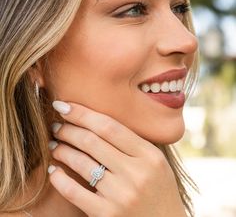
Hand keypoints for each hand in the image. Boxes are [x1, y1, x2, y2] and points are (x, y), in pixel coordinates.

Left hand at [48, 101, 186, 216]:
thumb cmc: (160, 190)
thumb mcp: (156, 161)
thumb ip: (133, 143)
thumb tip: (98, 123)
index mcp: (149, 155)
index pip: (109, 126)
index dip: (82, 114)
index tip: (64, 106)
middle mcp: (136, 173)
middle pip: (92, 141)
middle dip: (68, 129)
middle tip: (57, 125)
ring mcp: (122, 196)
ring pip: (81, 164)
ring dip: (62, 150)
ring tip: (54, 144)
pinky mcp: (108, 215)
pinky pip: (75, 193)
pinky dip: (60, 179)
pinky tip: (53, 170)